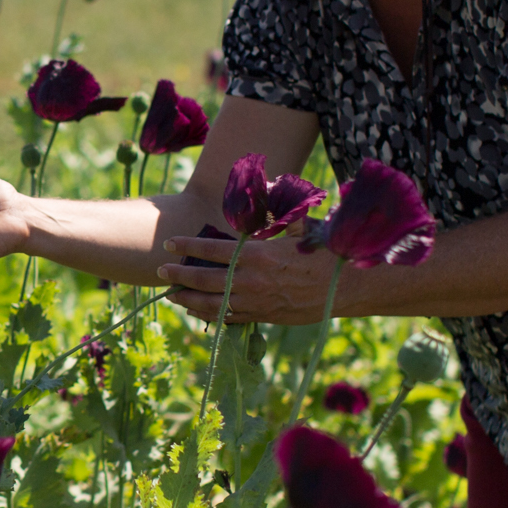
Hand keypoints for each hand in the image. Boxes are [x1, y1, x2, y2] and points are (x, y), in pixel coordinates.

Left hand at [159, 232, 350, 325]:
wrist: (346, 287)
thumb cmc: (324, 253)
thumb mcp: (299, 228)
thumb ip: (275, 215)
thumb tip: (263, 189)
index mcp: (258, 255)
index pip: (213, 250)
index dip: (188, 247)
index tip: (169, 243)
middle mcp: (252, 281)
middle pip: (205, 280)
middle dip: (180, 276)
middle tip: (161, 271)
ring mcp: (257, 302)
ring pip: (213, 305)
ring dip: (189, 300)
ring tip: (172, 295)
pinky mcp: (265, 317)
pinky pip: (230, 319)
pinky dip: (211, 316)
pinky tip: (199, 312)